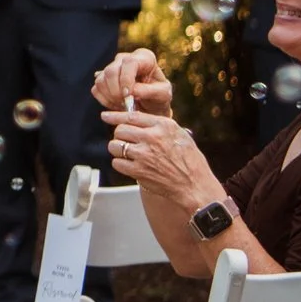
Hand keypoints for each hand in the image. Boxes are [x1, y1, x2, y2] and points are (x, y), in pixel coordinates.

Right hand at [93, 47, 172, 117]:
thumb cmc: (159, 97)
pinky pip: (96, 89)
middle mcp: (125, 59)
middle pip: (111, 71)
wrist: (151, 106)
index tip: (128, 95)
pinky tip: (117, 104)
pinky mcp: (102, 79)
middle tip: (126, 104)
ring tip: (124, 105)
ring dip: (110, 97)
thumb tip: (131, 90)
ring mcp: (112, 67)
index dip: (126, 79)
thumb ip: (149, 91)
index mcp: (144, 57)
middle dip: (116, 91)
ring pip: (100, 80)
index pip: (129, 62)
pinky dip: (105, 100)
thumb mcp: (162, 95)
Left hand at [103, 110, 223, 216]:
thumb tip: (141, 122)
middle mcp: (152, 137)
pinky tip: (129, 165)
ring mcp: (143, 154)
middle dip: (120, 135)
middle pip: (120, 130)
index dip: (115, 116)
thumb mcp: (181, 135)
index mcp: (163, 125)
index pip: (132, 116)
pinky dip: (120, 164)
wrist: (194, 185)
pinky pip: (117, 163)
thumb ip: (160, 127)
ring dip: (117, 149)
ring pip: (115, 145)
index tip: (106, 116)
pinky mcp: (138, 170)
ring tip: (126, 154)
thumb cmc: (191, 162)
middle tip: (125, 141)